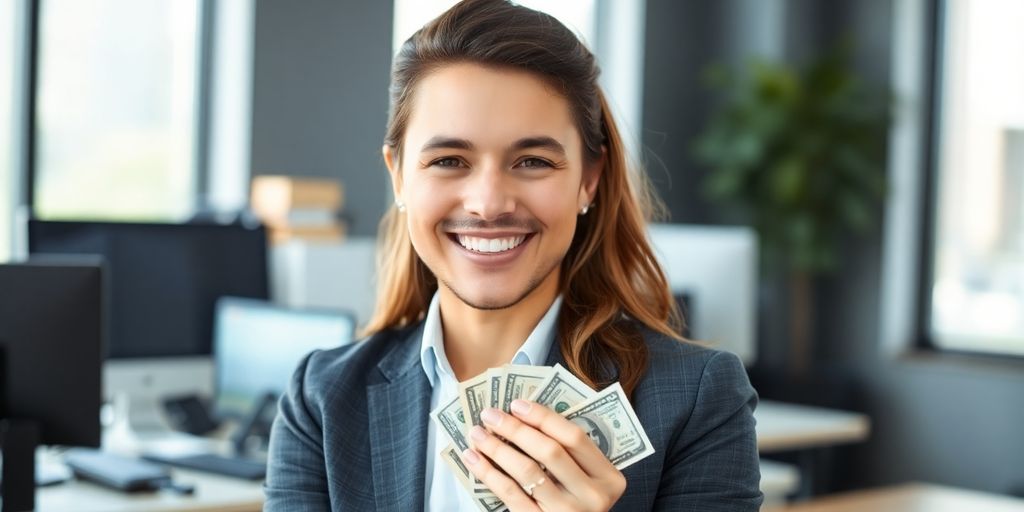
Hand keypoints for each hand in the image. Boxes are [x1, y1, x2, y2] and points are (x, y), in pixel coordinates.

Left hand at [461, 399, 625, 511]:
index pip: (575, 437)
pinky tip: (474, 458)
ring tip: (477, 434)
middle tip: (490, 414)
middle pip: (550, 451)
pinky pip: (510, 493)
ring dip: (497, 448)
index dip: (544, 417)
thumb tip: (523, 417)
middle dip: (516, 429)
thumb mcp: (586, 481)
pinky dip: (488, 473)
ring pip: (527, 471)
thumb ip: (569, 456)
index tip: (517, 404)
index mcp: (609, 478)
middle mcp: (593, 497)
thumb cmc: (576, 504)